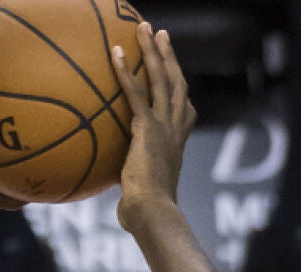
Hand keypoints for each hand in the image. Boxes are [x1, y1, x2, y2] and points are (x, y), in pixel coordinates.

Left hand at [111, 21, 194, 233]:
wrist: (154, 214)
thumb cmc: (147, 215)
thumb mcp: (143, 198)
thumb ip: (135, 192)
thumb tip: (125, 210)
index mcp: (178, 144)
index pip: (184, 111)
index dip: (181, 90)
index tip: (176, 74)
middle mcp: (176, 130)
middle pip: (176, 84)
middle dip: (169, 57)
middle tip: (161, 35)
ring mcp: (164, 127)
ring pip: (161, 79)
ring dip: (153, 51)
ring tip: (145, 28)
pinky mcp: (147, 128)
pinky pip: (135, 92)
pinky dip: (126, 71)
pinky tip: (116, 51)